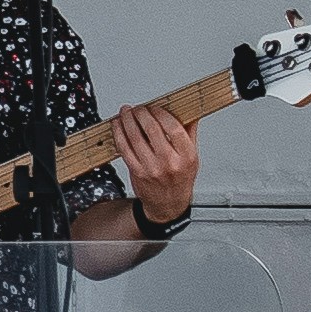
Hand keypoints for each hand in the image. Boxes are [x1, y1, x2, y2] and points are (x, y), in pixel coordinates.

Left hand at [107, 98, 204, 232]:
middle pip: (152, 130)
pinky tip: (118, 125)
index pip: (173, 128)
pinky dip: (119, 134)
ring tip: (126, 112)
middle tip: (138, 108)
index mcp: (186, 156)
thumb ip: (189, 133)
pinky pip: (124, 148)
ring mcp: (151, 168)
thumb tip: (189, 111)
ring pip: (135, 138)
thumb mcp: (192, 157)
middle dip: (142, 114)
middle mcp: (169, 162)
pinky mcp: (137, 171)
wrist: (167, 204)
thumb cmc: (180, 179)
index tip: (155, 107)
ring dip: (127, 121)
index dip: (161, 114)